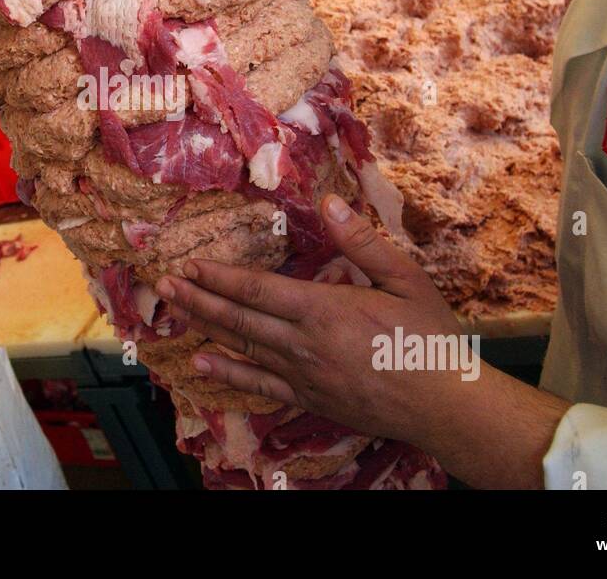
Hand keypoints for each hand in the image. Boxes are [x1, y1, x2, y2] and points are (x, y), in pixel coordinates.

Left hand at [155, 193, 463, 443]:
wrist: (445, 404)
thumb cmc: (429, 338)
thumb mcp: (405, 279)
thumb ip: (362, 243)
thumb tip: (328, 203)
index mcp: (324, 309)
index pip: (257, 289)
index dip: (219, 277)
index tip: (189, 264)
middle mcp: (304, 344)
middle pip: (238, 319)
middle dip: (197, 299)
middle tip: (162, 284)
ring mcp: (303, 375)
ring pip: (242, 349)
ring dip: (204, 330)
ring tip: (172, 314)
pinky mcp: (309, 399)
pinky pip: (259, 386)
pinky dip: (227, 374)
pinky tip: (201, 366)